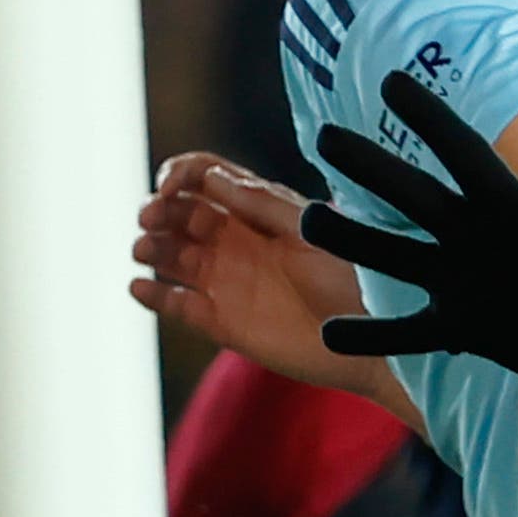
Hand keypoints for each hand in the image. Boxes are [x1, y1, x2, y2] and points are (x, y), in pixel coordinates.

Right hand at [130, 153, 365, 370]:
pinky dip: (153, 295)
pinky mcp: (223, 322)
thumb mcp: (312, 230)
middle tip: (150, 217)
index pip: (203, 178)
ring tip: (144, 250)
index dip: (179, 175)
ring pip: (170, 256)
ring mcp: (227, 281)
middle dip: (158, 210)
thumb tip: (210, 177)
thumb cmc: (356, 278)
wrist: (376, 341)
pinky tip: (140, 287)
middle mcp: (237, 241)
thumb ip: (263, 203)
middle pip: (178, 214)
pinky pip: (177, 305)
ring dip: (149, 247)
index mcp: (258, 211)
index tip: (170, 185)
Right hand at [308, 76, 517, 419]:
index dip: (431, 117)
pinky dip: (371, 335)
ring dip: (351, 238)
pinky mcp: (464, 330)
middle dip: (370, 167)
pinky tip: (329, 333)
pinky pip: (406, 332)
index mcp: (508, 205)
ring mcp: (464, 283)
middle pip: (412, 196)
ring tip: (307, 219)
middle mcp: (476, 237)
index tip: (393, 79)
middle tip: (324, 136)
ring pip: (393, 256)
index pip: (462, 152)